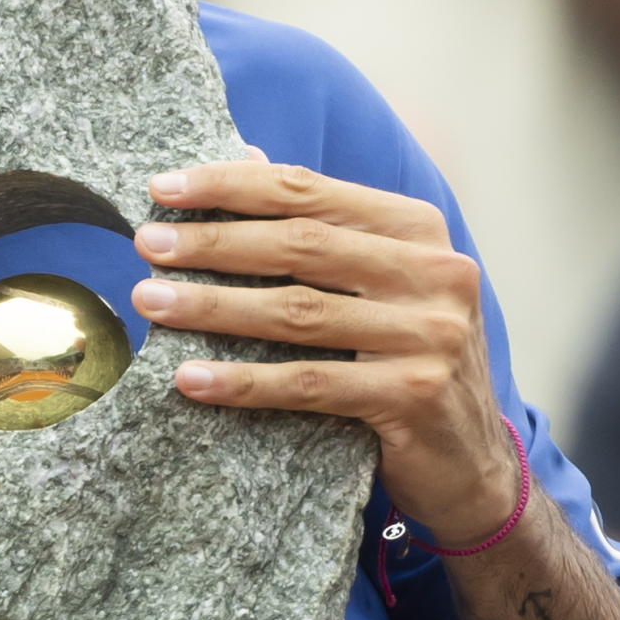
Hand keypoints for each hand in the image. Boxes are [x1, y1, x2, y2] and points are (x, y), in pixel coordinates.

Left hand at [133, 156, 518, 544]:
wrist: (472, 464)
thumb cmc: (407, 362)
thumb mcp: (380, 286)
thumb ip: (323, 226)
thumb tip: (244, 156)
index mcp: (419, 230)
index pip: (311, 191)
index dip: (232, 185)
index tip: (163, 188)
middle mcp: (434, 273)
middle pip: (301, 245)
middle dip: (213, 241)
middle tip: (146, 245)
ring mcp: (430, 334)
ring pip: (298, 312)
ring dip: (213, 305)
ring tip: (150, 301)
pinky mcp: (414, 394)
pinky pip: (307, 383)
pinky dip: (242, 381)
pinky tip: (190, 378)